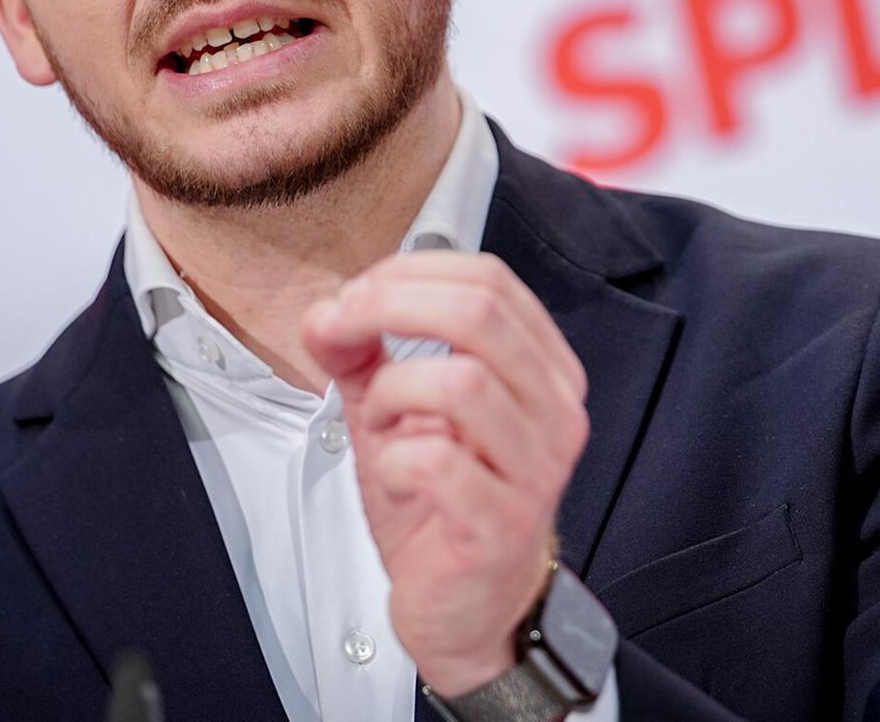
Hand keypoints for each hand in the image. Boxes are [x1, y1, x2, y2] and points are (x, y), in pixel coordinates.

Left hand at [300, 251, 589, 695]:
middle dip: (390, 306)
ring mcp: (536, 468)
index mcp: (541, 366)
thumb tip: (325, 312)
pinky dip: (393, 459)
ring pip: (462, 382)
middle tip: (341, 327)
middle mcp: (553, 408)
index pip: (489, 279)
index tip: (357, 295)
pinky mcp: (502, 525)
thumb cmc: (445, 503)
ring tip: (378, 421)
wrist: (469, 607)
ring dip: (392, 391)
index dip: (411, 271)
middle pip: (481, 313)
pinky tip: (393, 475)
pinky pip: (437, 462)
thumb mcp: (399, 410)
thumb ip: (362, 353)